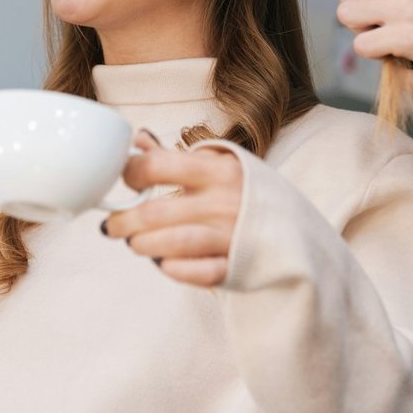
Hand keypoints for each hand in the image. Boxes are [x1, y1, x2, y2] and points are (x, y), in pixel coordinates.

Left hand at [101, 131, 242, 287]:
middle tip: (113, 226)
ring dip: (143, 246)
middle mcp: (224, 202)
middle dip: (123, 222)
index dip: (130, 174)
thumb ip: (176, 157)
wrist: (299, 230)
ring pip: (170, 244)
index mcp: (218, 170)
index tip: (125, 181)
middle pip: (154, 213)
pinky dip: (173, 269)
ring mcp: (231, 236)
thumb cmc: (248, 194)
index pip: (157, 165)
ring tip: (136, 244)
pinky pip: (196, 273)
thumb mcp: (220, 165)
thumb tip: (137, 139)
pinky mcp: (236, 267)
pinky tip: (164, 262)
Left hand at [336, 0, 412, 79]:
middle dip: (359, 16)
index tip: (382, 13)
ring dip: (363, 33)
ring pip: (347, 15)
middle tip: (384, 32)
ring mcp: (405, 6)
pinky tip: (399, 56)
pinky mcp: (405, 36)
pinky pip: (362, 44)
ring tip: (390, 44)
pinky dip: (375, 55)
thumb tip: (391, 2)